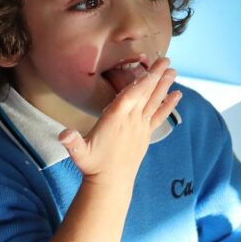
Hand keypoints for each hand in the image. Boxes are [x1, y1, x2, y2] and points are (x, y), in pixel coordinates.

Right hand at [59, 57, 180, 182]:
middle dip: (156, 77)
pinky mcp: (146, 134)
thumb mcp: (79, 153)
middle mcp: (131, 121)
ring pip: (154, 102)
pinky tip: (177, 94)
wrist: (111, 182)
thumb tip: (63, 135)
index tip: (151, 70)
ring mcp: (140, 127)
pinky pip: (159, 116)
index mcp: (115, 119)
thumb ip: (72, 142)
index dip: (140, 84)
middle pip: (145, 95)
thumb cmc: (92, 164)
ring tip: (173, 70)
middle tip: (166, 60)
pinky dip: (169, 105)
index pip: (129, 97)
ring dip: (164, 86)